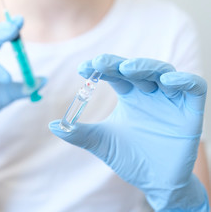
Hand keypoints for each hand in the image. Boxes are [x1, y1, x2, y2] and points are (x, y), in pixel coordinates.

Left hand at [49, 54, 207, 210]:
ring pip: (162, 72)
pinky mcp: (191, 110)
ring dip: (146, 67)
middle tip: (100, 63)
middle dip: (119, 63)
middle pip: (137, 68)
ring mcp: (171, 99)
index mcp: (130, 95)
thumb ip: (79, 133)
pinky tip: (168, 81)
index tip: (82, 68)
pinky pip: (194, 87)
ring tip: (128, 68)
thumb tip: (52, 125)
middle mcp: (150, 92)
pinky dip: (183, 80)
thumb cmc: (130, 158)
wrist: (155, 182)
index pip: (115, 73)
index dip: (101, 67)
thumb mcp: (102, 143)